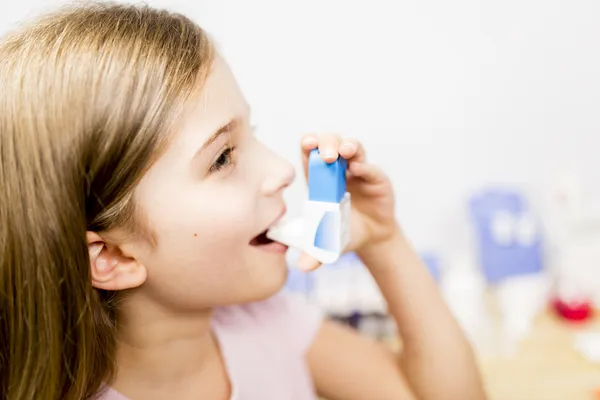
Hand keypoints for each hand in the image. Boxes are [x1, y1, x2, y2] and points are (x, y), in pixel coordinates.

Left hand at [297, 134, 399, 270]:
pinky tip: (358, 170)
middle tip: (326, 156)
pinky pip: (371, 167)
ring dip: (347, 146)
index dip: (308, 145)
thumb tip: (302, 267)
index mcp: (319, 178)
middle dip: (326, 143)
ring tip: (343, 152)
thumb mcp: (327, 243)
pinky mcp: (376, 178)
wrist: (371, 237)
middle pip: (330, 143)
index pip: (310, 153)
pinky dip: (365, 167)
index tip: (307, 144)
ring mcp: (358, 171)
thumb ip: (314, 252)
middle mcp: (337, 169)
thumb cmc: (343, 232)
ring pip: (352, 147)